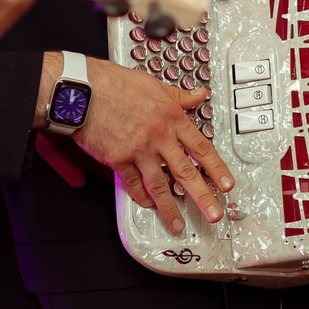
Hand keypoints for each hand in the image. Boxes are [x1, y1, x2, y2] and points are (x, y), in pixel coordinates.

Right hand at [75, 59, 233, 235]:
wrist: (82, 91)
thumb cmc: (113, 84)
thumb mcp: (153, 85)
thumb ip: (178, 96)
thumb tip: (199, 95)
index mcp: (171, 117)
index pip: (201, 147)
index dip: (216, 168)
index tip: (226, 184)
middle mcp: (158, 136)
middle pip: (185, 172)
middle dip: (202, 196)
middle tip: (213, 214)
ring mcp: (138, 150)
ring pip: (159, 184)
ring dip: (170, 208)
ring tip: (178, 224)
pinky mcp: (118, 159)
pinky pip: (133, 183)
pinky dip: (141, 196)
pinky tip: (148, 204)